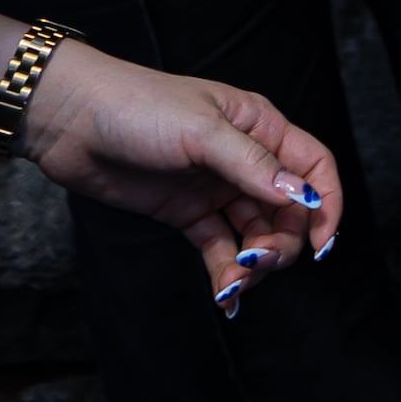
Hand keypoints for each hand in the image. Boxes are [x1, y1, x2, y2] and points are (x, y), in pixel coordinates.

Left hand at [18, 41, 345, 309]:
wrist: (73, 121)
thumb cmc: (138, 106)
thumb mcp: (200, 131)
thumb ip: (251, 165)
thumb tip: (303, 196)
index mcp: (260, 126)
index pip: (314, 166)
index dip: (327, 204)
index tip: (322, 245)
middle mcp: (244, 159)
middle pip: (288, 210)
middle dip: (281, 243)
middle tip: (255, 262)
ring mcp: (215, 188)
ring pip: (255, 234)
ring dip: (253, 264)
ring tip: (232, 286)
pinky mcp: (187, 213)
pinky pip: (220, 247)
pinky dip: (226, 273)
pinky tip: (224, 295)